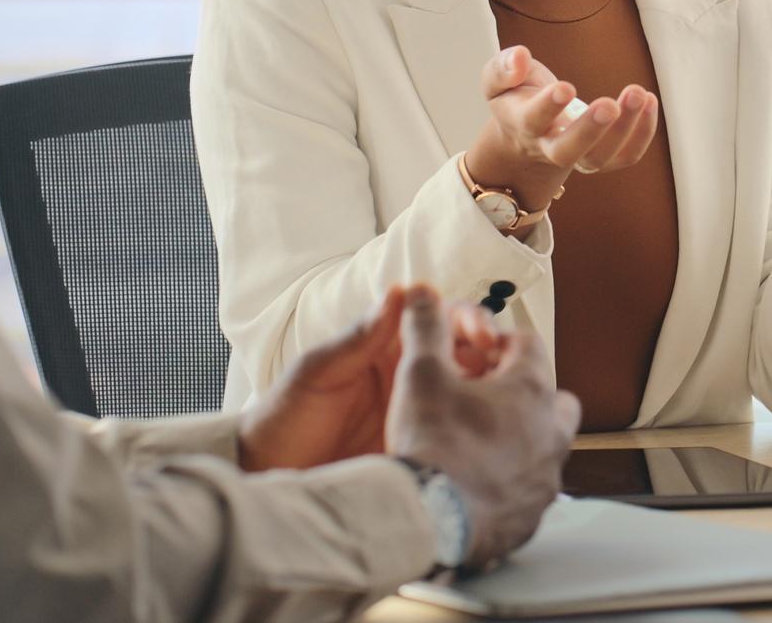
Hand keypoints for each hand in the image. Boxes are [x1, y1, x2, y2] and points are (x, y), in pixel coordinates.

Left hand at [238, 289, 517, 471]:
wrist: (265, 477)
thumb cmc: (283, 418)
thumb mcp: (316, 373)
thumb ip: (357, 337)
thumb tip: (400, 293)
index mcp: (386, 349)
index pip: (439, 322)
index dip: (467, 320)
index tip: (482, 334)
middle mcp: (409, 379)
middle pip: (467, 355)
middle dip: (494, 355)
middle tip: (505, 368)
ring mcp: (418, 416)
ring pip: (472, 396)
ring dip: (494, 392)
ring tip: (507, 401)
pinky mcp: (421, 451)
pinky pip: (458, 437)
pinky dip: (481, 431)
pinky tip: (493, 437)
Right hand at [386, 286, 581, 567]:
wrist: (427, 519)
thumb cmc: (432, 444)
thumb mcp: (420, 373)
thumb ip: (425, 327)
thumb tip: (422, 293)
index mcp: (532, 390)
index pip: (528, 345)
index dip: (497, 342)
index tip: (473, 351)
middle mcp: (551, 432)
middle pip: (551, 396)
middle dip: (522, 391)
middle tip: (482, 396)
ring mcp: (545, 477)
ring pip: (545, 446)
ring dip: (520, 438)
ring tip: (479, 442)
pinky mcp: (532, 516)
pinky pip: (530, 491)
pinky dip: (511, 483)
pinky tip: (478, 485)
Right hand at [464, 45, 658, 210]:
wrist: (528, 132)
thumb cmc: (516, 97)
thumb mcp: (497, 79)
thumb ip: (503, 68)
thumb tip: (520, 57)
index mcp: (522, 124)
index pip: (532, 120)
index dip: (548, 106)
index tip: (566, 87)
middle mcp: (548, 147)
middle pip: (567, 152)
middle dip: (590, 130)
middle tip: (609, 105)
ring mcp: (577, 157)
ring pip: (599, 158)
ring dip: (624, 129)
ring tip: (639, 94)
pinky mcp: (602, 157)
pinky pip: (624, 157)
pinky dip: (642, 134)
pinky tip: (650, 102)